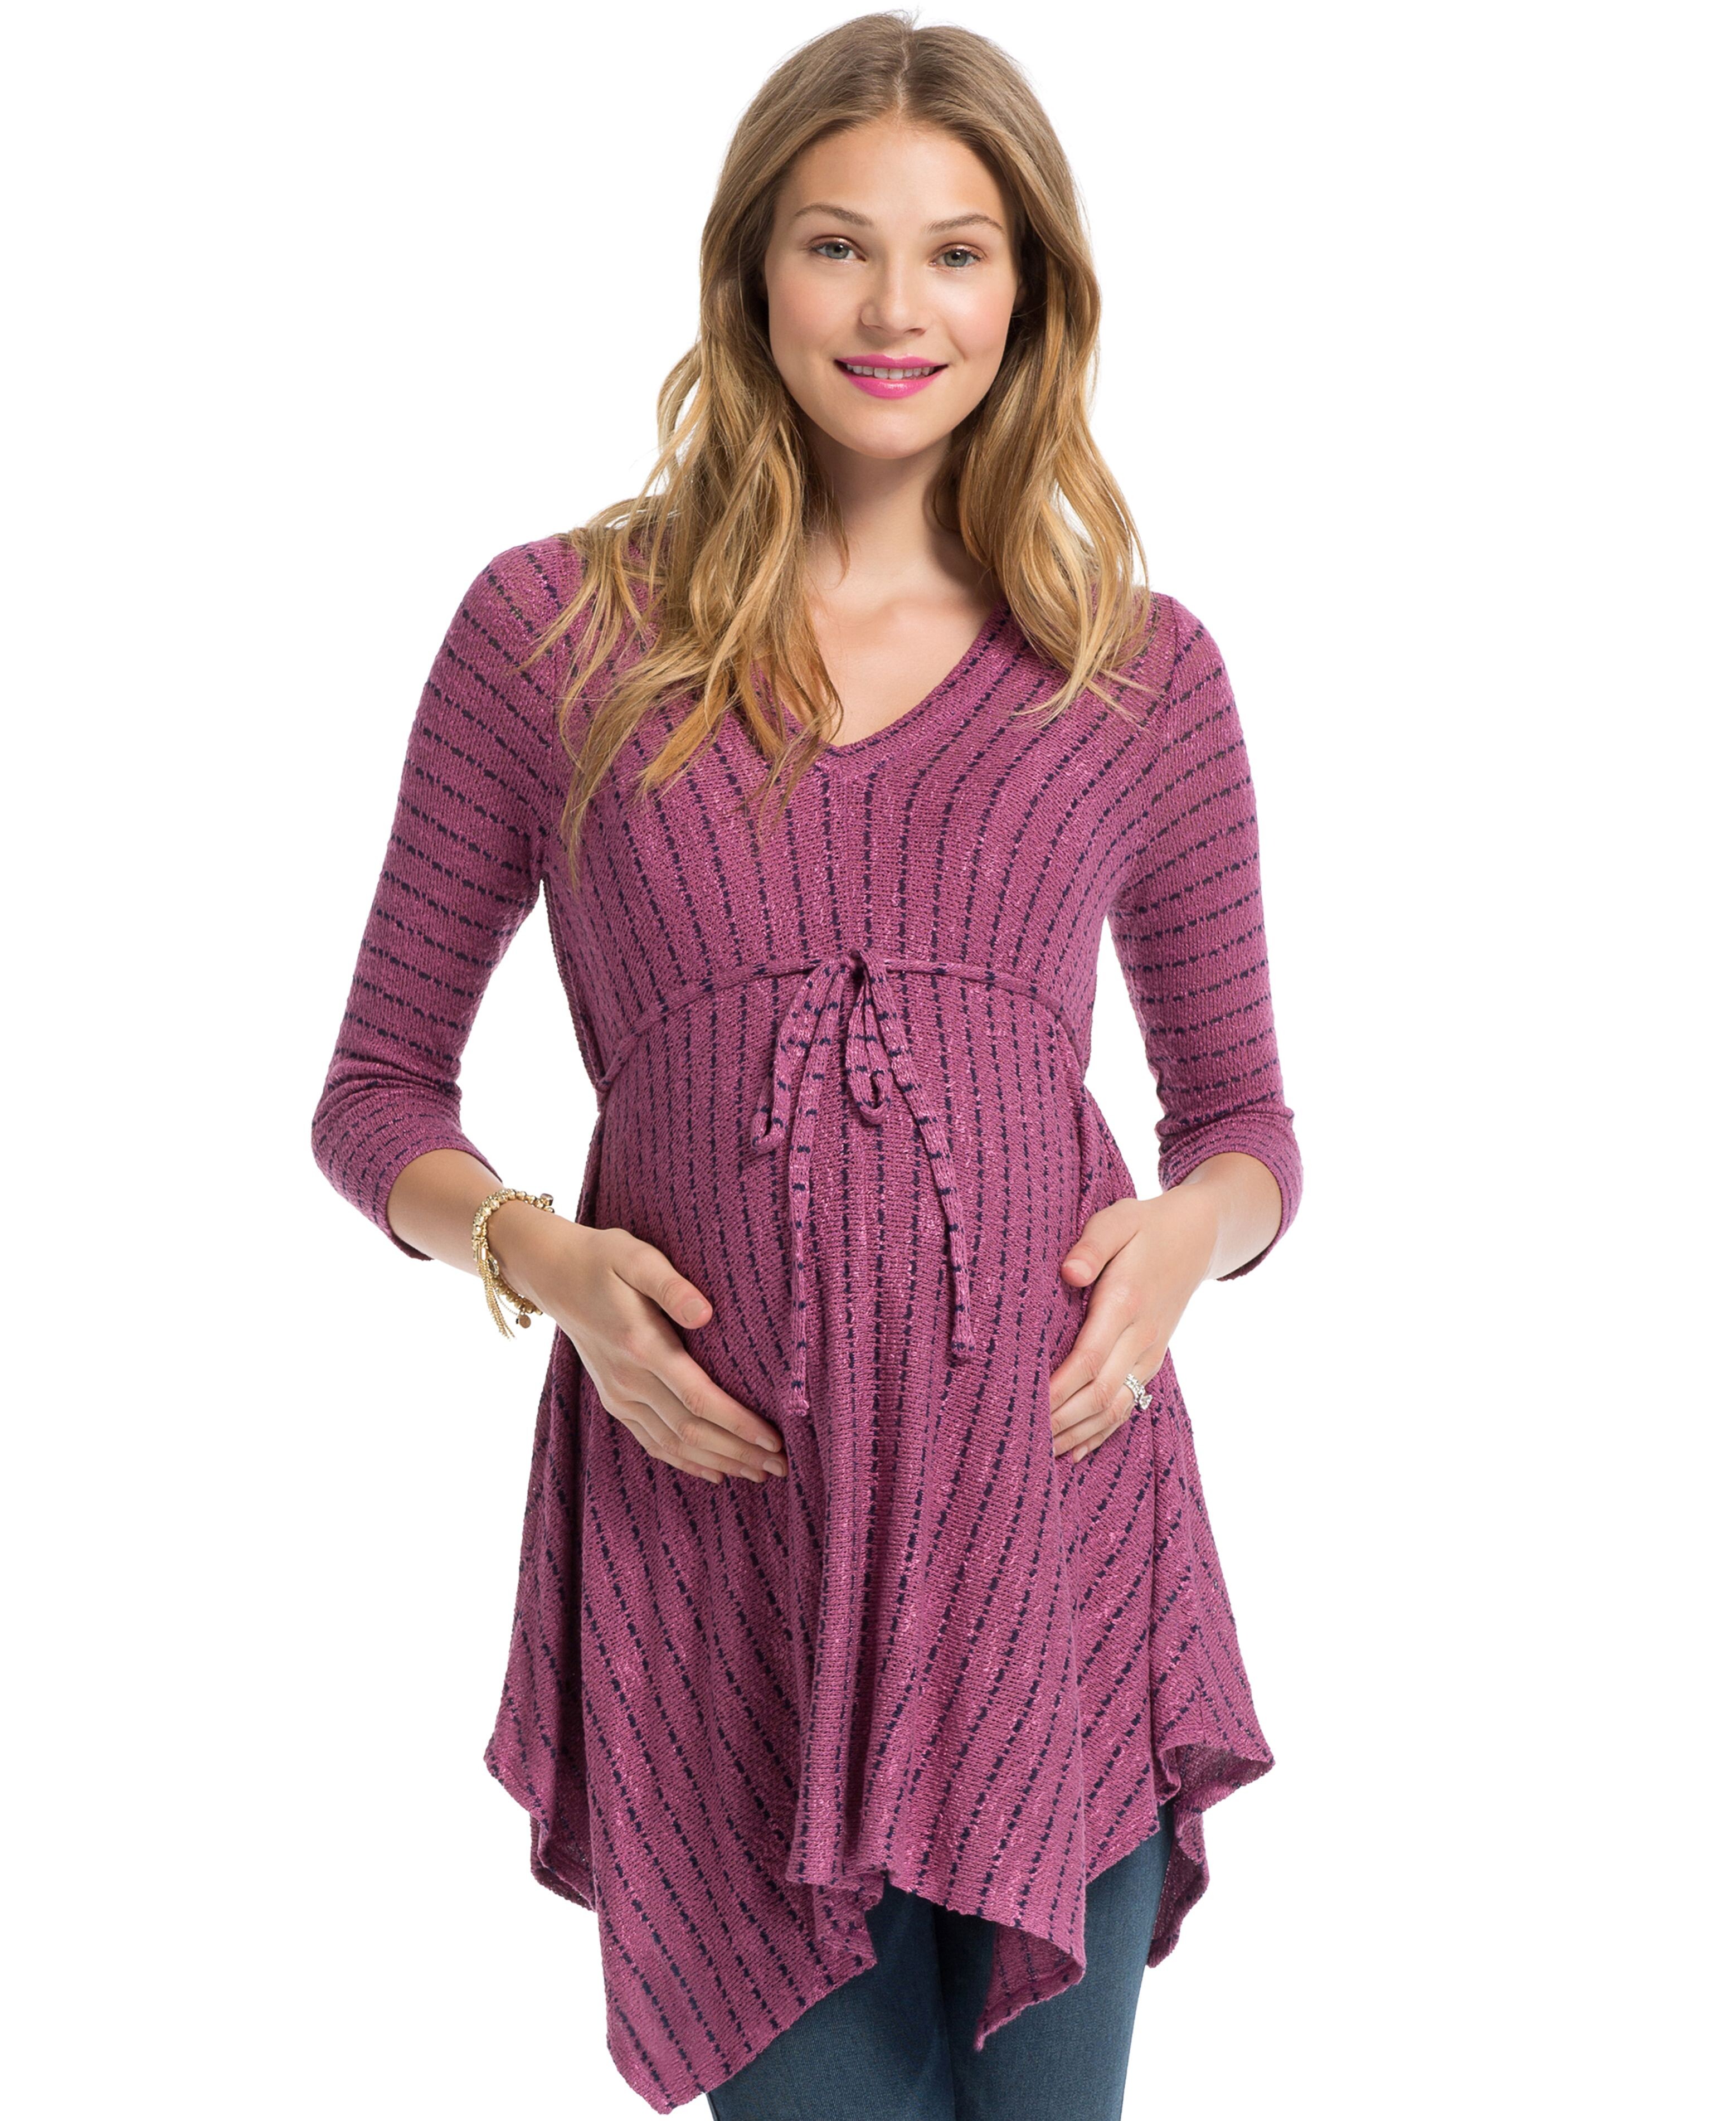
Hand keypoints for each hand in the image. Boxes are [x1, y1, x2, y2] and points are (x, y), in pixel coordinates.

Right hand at [493, 1207, 787, 1486]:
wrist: (554, 1274)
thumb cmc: (604, 1259)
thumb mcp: (637, 1257)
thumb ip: (671, 1285)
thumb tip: (705, 1314)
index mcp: (642, 1346)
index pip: (699, 1398)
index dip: (738, 1424)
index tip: (774, 1439)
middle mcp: (629, 1380)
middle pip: (691, 1431)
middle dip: (739, 1453)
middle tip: (781, 1467)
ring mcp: (619, 1395)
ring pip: (674, 1444)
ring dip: (719, 1463)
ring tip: (759, 1475)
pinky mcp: (614, 1400)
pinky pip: (652, 1442)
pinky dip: (685, 1462)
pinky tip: (714, 1472)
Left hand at [1048, 1191, 1215, 1462]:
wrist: (1197, 1236)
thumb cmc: (1145, 1225)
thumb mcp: (1118, 1220)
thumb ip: (1092, 1245)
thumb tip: (1068, 1272)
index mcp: (1126, 1303)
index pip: (1087, 1360)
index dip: (1056, 1389)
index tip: (1024, 1406)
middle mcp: (1141, 1336)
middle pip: (1098, 1393)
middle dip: (1059, 1421)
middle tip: (1019, 1440)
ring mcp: (1150, 1353)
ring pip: (1114, 1407)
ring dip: (1076, 1433)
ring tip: (1038, 1454)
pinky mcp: (1152, 1360)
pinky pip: (1127, 1404)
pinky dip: (1101, 1432)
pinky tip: (1074, 1451)